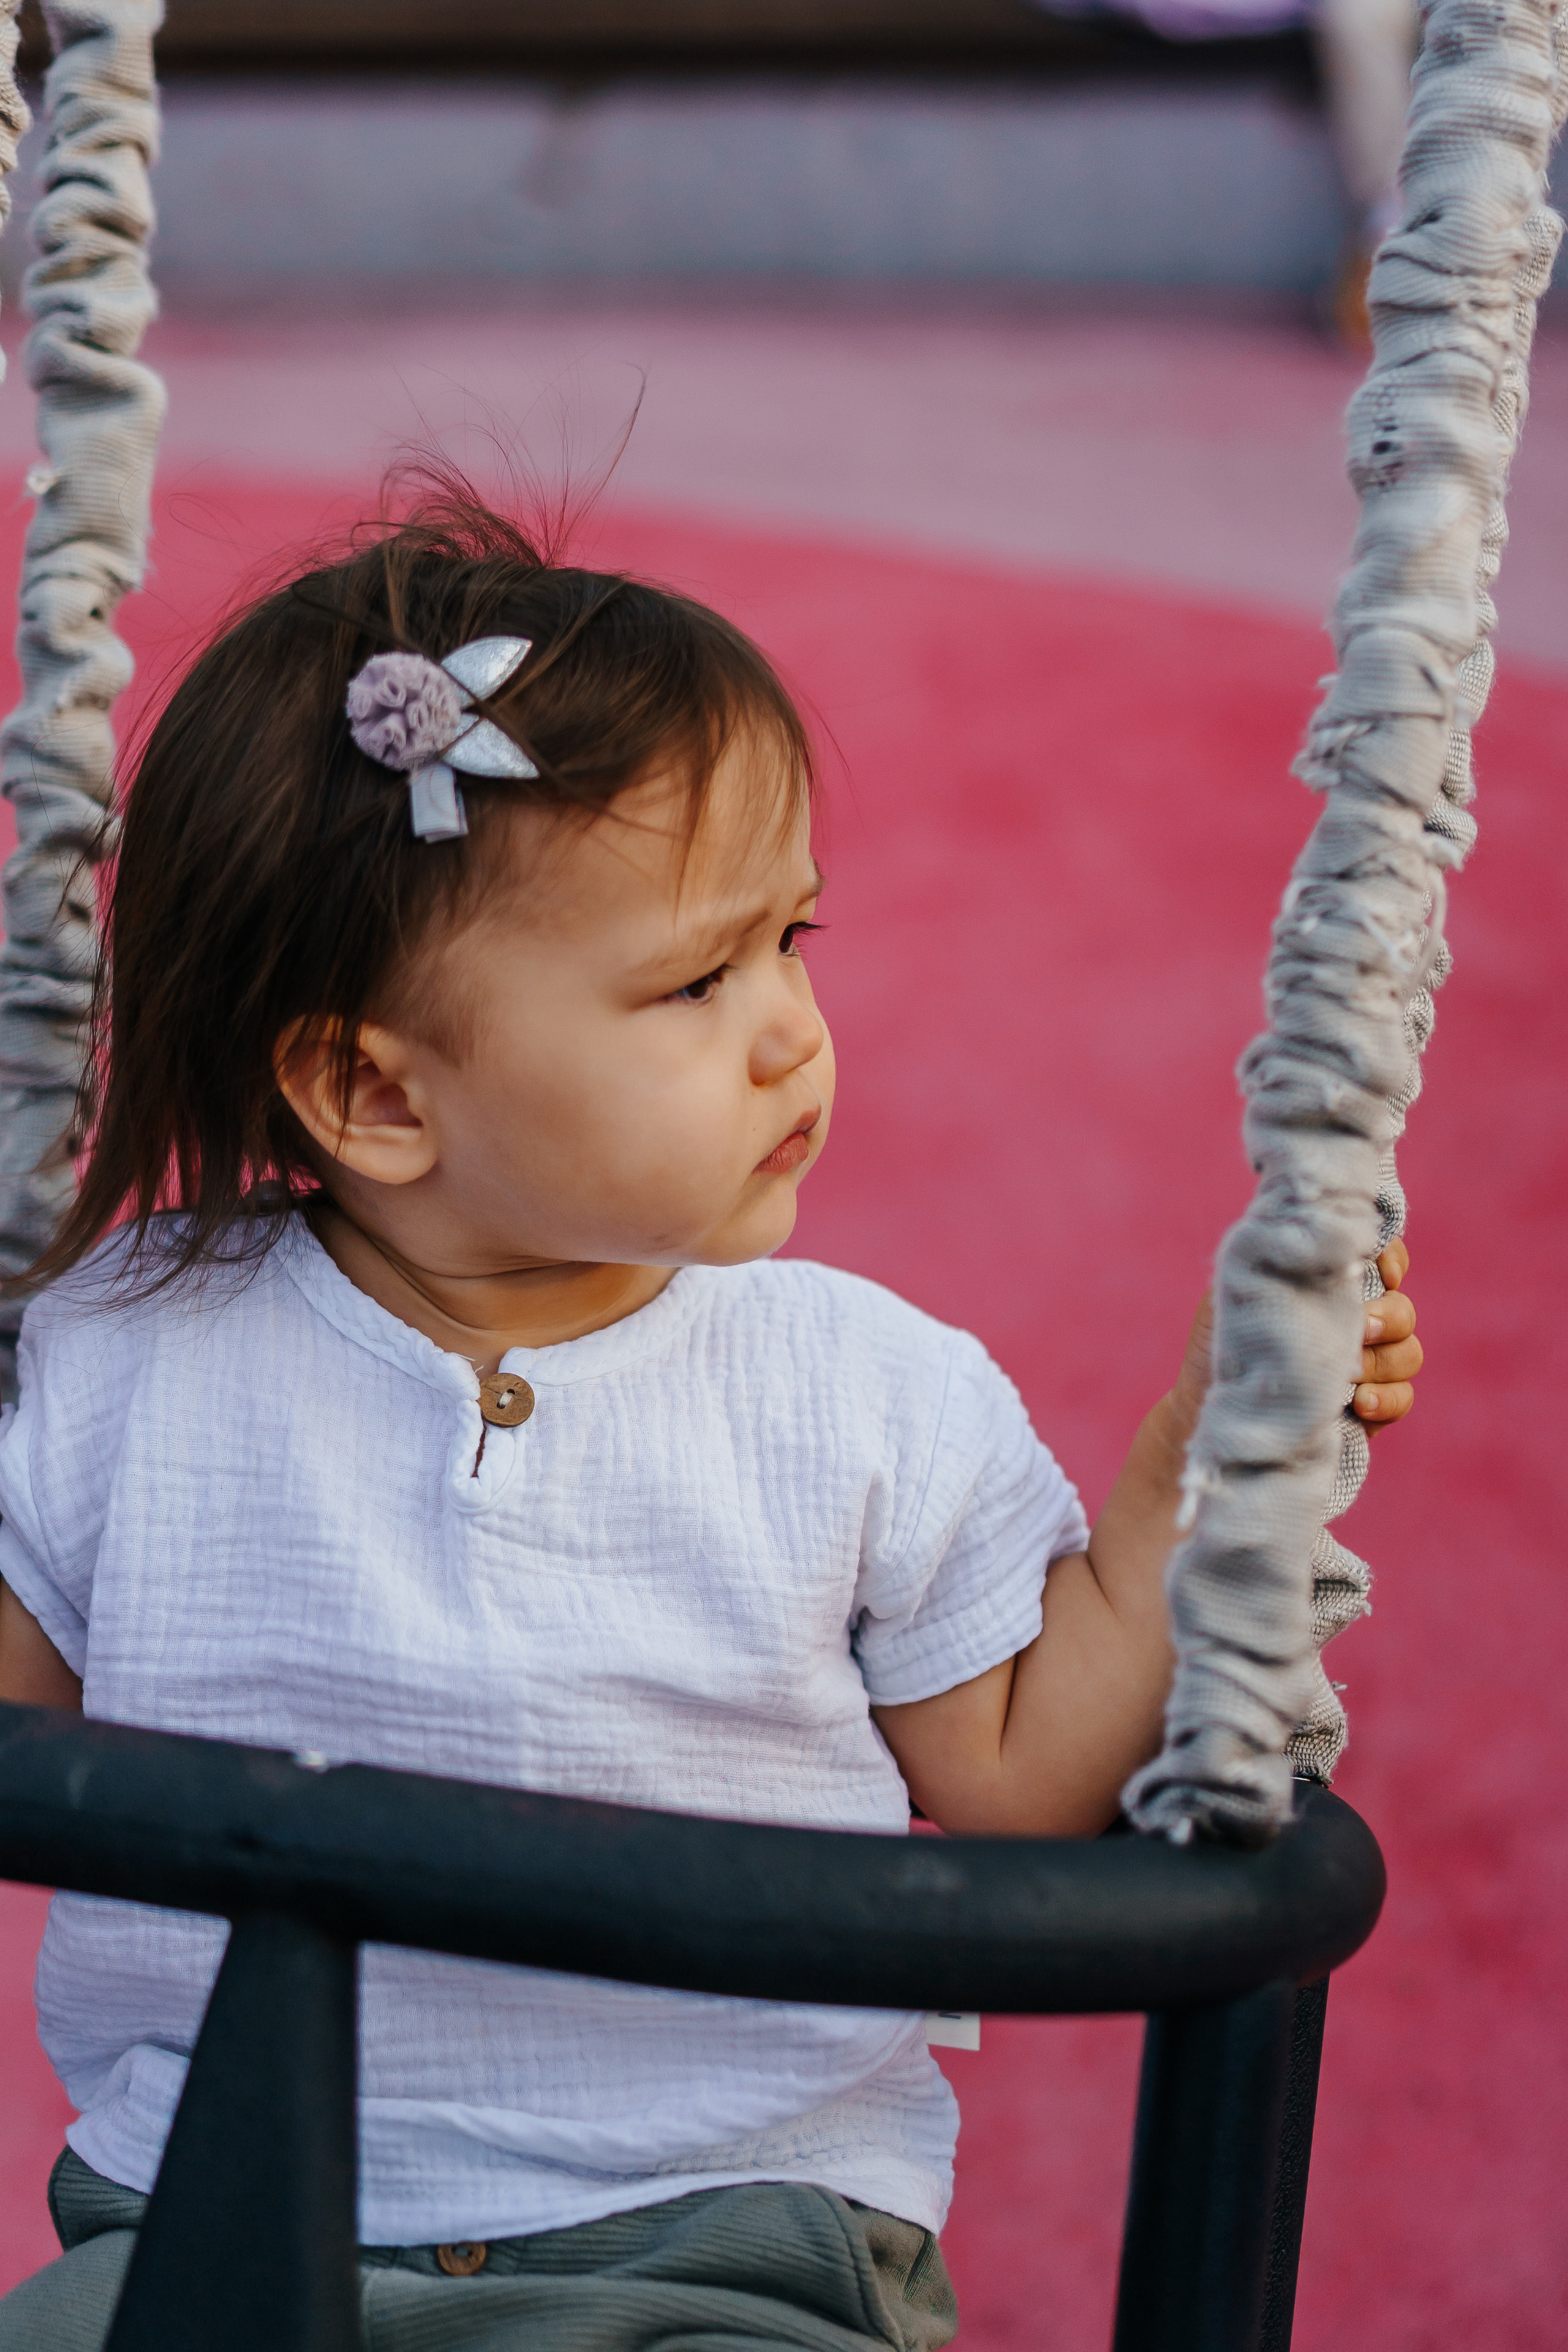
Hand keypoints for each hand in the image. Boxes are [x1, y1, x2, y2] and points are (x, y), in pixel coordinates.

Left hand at [1166, 1235, 1421, 1450]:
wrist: (1211, 1405)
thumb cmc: (1225, 1342)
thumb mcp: (1238, 1295)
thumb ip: (1274, 1265)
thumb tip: (1308, 1241)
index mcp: (1334, 1288)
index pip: (1384, 1262)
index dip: (1392, 1261)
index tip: (1380, 1272)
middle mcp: (1358, 1322)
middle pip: (1402, 1310)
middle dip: (1387, 1317)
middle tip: (1360, 1327)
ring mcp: (1368, 1365)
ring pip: (1408, 1353)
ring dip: (1385, 1361)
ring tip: (1351, 1374)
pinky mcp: (1370, 1407)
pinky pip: (1402, 1398)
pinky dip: (1388, 1399)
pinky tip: (1361, 1403)